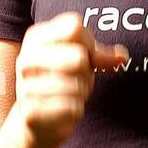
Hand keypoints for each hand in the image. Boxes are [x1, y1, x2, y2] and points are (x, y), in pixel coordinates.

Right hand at [14, 12, 127, 147]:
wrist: (35, 119)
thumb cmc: (60, 80)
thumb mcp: (79, 59)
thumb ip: (99, 54)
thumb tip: (122, 57)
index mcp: (36, 37)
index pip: (74, 27)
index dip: (88, 43)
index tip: (83, 54)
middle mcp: (26, 58)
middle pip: (78, 57)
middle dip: (86, 72)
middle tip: (76, 78)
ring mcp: (25, 85)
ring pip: (77, 86)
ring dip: (81, 94)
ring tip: (69, 95)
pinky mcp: (30, 112)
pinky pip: (72, 108)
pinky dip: (75, 111)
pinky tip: (63, 110)